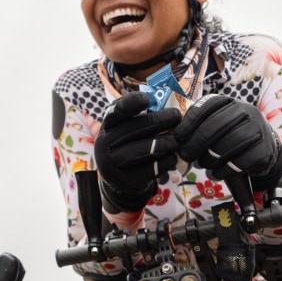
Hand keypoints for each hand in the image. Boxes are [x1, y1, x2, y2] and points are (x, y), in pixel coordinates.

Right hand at [95, 91, 180, 211]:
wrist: (120, 181)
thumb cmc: (129, 147)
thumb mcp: (127, 131)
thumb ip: (141, 118)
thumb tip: (170, 102)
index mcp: (106, 128)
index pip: (115, 110)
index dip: (132, 102)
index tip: (149, 99)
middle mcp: (104, 144)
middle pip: (134, 128)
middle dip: (159, 120)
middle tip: (177, 116)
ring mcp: (111, 164)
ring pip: (142, 150)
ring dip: (165, 143)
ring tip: (177, 140)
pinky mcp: (125, 180)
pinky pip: (150, 169)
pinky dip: (165, 162)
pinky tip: (172, 157)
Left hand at [174, 94, 281, 190]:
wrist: (258, 149)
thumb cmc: (226, 137)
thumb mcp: (212, 126)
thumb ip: (195, 128)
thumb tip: (173, 141)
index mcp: (228, 102)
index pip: (206, 106)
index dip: (189, 122)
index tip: (177, 138)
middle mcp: (245, 111)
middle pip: (216, 126)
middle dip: (196, 143)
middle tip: (185, 156)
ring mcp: (258, 129)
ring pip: (228, 144)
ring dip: (210, 158)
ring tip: (202, 164)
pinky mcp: (264, 149)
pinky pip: (240, 162)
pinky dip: (223, 170)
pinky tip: (216, 173)